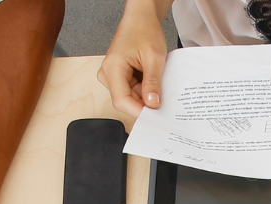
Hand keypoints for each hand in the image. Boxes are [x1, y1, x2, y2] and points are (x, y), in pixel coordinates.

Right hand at [97, 1, 168, 116]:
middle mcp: (107, 74)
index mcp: (112, 68)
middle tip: (163, 102)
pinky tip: (152, 82)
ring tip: (158, 83)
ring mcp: (112, 76)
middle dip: (144, 103)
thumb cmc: (144, 30)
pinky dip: (144, 89)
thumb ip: (152, 83)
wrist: (141, 18)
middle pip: (125, 100)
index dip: (138, 111)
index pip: (121, 100)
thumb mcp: (154, 58)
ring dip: (145, 95)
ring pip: (130, 97)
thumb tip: (152, 105)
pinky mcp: (118, 76)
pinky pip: (132, 90)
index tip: (155, 116)